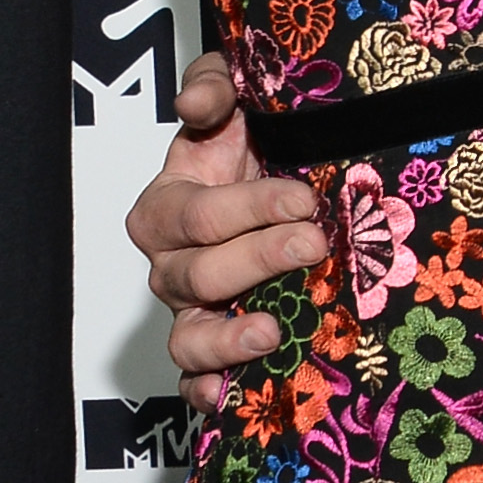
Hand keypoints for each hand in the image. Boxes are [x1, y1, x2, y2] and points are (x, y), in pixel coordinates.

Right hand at [136, 49, 329, 403]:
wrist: (280, 185)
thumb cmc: (251, 147)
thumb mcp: (235, 101)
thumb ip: (214, 86)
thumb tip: (195, 104)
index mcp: (167, 208)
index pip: (199, 215)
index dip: (250, 208)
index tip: (302, 199)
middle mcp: (171, 266)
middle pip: (201, 274)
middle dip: (261, 259)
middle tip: (314, 246)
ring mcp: (190, 313)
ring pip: (190, 337)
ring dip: (228, 339)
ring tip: (272, 332)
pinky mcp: (212, 353)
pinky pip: (197, 382)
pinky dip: (211, 394)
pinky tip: (236, 396)